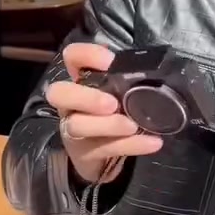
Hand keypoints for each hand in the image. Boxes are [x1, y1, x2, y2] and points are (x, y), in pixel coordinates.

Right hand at [45, 42, 162, 183]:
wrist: (105, 159)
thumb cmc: (115, 115)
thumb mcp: (121, 95)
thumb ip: (129, 81)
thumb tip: (156, 68)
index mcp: (81, 81)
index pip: (72, 57)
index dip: (86, 55)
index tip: (109, 61)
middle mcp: (70, 104)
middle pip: (59, 93)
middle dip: (85, 97)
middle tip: (112, 104)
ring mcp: (74, 130)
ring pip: (78, 125)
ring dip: (107, 124)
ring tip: (132, 126)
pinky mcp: (85, 154)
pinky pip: (105, 149)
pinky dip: (130, 145)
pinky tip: (152, 142)